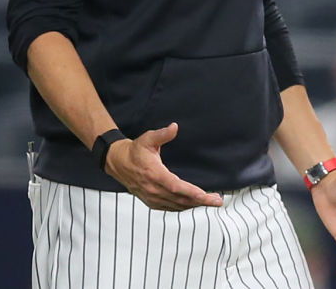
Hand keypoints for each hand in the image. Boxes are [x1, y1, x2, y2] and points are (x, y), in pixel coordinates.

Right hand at [104, 123, 222, 210]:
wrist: (118, 163)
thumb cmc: (134, 151)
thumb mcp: (147, 139)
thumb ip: (162, 134)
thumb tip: (174, 127)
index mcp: (154, 174)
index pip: (176, 186)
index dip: (191, 192)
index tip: (205, 195)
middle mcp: (153, 189)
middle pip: (181, 199)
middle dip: (201, 201)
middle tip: (217, 200)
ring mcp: (152, 197)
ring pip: (178, 206)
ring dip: (195, 205)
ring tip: (210, 201)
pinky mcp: (152, 202)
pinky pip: (171, 208)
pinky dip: (184, 207)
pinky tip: (194, 204)